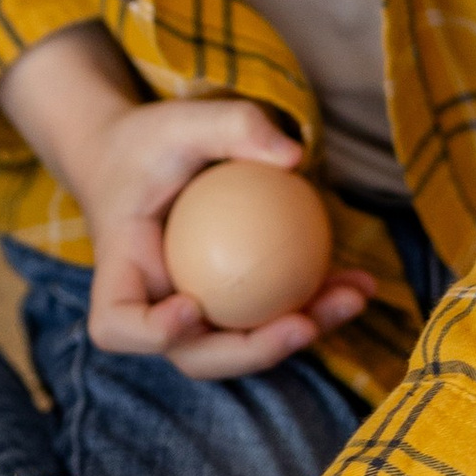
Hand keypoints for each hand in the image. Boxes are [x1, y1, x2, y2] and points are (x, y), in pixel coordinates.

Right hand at [0, 26, 369, 382]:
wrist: (137, 157)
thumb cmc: (151, 140)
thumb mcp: (183, 120)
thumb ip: (234, 126)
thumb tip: (294, 157)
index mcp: (124, 269)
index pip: (117, 322)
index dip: (151, 334)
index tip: (192, 308)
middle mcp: (155, 304)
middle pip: (192, 355)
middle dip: (250, 353)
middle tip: (303, 325)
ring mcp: (193, 312)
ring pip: (242, 345)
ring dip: (300, 332)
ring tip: (351, 299)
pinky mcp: (230, 302)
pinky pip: (269, 316)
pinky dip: (313, 305)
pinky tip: (358, 281)